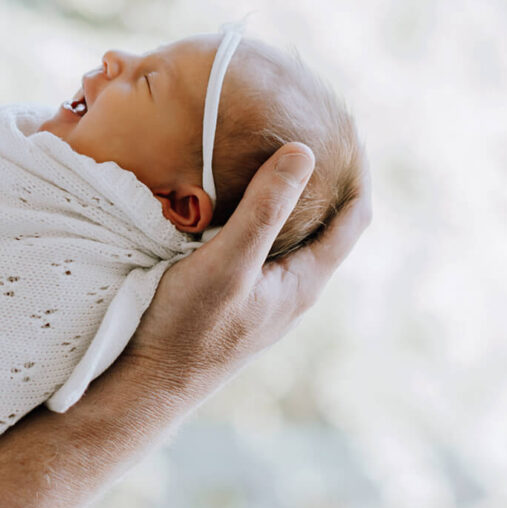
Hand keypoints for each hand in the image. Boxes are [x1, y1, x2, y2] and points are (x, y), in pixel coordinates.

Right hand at [125, 143, 370, 400]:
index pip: (355, 217)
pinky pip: (259, 241)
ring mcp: (263, 292)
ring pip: (290, 230)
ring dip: (288, 191)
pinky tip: (229, 189)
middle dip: (325, 175)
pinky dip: (257, 208)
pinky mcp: (234, 293)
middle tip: (309, 124)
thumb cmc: (188, 328)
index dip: (359, 171)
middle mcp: (291, 286)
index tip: (348, 127)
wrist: (147, 383)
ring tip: (271, 145)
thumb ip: (265, 210)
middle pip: (327, 220)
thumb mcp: (228, 263)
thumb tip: (305, 151)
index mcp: (305, 280)